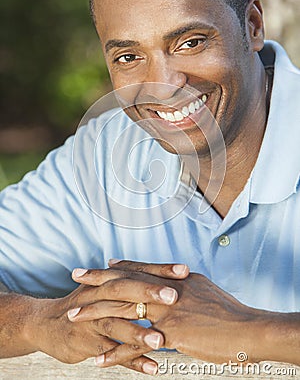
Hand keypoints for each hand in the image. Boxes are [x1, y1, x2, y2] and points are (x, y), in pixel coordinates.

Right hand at [28, 269, 181, 374]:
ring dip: (138, 332)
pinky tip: (152, 367)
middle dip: (150, 293)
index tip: (184, 270)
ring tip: (162, 340)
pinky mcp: (87, 342)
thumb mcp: (103, 288)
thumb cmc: (84, 305)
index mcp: (109, 280)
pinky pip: (111, 352)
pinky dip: (131, 360)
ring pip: (116, 323)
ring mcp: (92, 319)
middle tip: (174, 297)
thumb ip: (129, 281)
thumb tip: (162, 275)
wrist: (46, 323)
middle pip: (126, 291)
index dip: (160, 270)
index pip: (138, 271)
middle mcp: (99, 296)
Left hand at [73, 261, 272, 366]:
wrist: (248, 329)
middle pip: (125, 283)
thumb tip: (172, 282)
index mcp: (176, 279)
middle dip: (97, 280)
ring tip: (73, 317)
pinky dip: (115, 352)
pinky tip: (98, 358)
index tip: (100, 265)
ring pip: (123, 309)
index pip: (141, 269)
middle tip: (75, 277)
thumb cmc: (229, 312)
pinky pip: (136, 345)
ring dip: (95, 314)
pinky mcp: (171, 335)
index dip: (119, 266)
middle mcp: (168, 290)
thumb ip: (183, 286)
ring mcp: (168, 311)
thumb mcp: (204, 290)